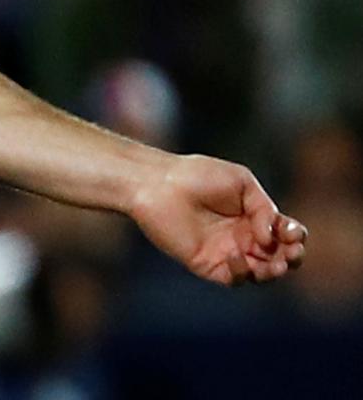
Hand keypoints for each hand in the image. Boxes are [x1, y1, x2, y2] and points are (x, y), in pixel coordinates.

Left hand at [130, 153, 307, 285]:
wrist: (160, 184)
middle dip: (292, 257)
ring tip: (277, 264)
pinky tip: (238, 255)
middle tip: (292, 252)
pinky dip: (243, 272)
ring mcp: (227, 252)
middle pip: (279, 257)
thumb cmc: (198, 176)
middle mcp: (243, 237)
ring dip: (274, 271)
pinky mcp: (207, 264)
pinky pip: (235, 278)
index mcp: (254, 217)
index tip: (290, 231)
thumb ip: (264, 209)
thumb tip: (271, 238)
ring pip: (261, 273)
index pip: (285, 235)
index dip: (295, 236)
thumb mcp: (242, 183)